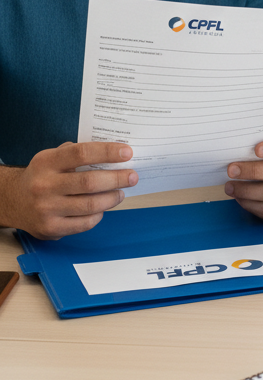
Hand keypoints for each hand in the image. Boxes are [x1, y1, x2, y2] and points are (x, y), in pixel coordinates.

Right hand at [0, 142, 136, 238]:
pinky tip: (102, 208)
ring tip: (121, 193)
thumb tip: (114, 153)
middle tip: (132, 176)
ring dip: (112, 198)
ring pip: (91, 205)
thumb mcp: (52, 157)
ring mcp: (46, 209)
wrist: (13, 201)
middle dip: (117, 178)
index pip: (81, 153)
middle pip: (90, 182)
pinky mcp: (50, 228)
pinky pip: (84, 223)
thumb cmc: (42, 176)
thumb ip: (77, 153)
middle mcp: (44, 186)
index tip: (127, 152)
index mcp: (46, 162)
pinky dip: (99, 215)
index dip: (107, 152)